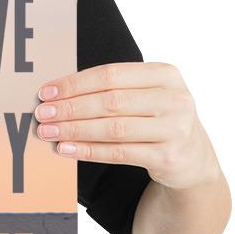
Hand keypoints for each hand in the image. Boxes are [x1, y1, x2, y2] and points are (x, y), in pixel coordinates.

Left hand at [34, 61, 217, 190]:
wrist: (192, 159)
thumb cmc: (157, 119)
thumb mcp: (145, 96)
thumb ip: (112, 90)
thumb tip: (57, 93)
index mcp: (166, 74)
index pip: (111, 75)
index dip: (75, 83)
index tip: (46, 93)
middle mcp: (175, 99)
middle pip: (110, 101)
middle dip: (70, 108)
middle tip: (42, 114)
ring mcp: (175, 129)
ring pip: (113, 128)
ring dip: (74, 130)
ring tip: (48, 132)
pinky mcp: (168, 157)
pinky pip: (119, 153)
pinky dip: (88, 150)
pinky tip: (66, 149)